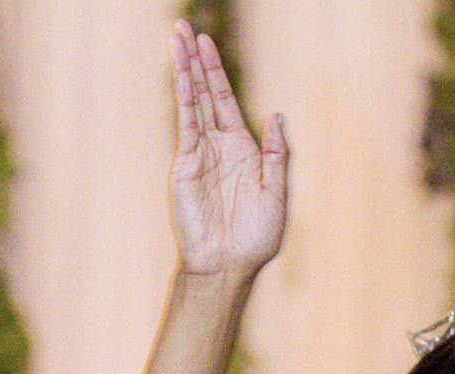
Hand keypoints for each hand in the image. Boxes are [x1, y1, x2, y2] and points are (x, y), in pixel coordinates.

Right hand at [168, 20, 287, 276]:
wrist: (229, 264)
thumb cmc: (254, 238)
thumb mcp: (276, 194)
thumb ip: (277, 155)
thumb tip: (277, 116)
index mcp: (242, 152)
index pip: (226, 104)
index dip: (216, 74)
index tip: (207, 44)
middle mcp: (218, 147)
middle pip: (205, 94)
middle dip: (196, 62)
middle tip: (185, 28)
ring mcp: (200, 153)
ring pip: (192, 102)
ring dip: (185, 69)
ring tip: (177, 37)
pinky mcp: (187, 163)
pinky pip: (186, 122)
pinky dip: (185, 96)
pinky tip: (182, 73)